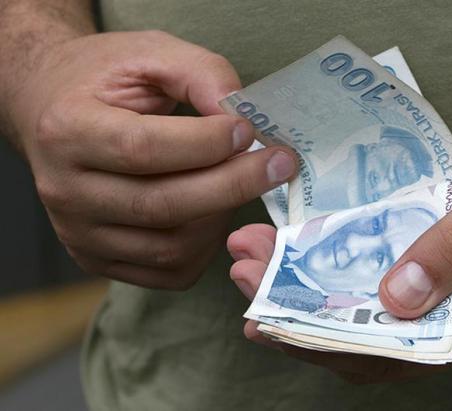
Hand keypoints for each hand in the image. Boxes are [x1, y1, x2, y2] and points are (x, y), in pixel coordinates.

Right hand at [10, 31, 296, 288]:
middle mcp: (64, 192)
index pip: (144, 148)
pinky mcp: (100, 260)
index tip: (249, 131)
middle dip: (233, 185)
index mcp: (67, 130)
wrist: (54, 111)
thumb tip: (245, 121)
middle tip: (280, 163)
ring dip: (222, 215)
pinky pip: (170, 271)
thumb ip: (202, 74)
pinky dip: (207, 245)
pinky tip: (216, 209)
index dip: (205, 144)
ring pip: (171, 247)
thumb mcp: (151, 52)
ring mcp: (80, 235)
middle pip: (162, 205)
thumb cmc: (106, 80)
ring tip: (239, 179)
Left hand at [228, 115, 451, 380]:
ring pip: (377, 323)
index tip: (261, 310)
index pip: (388, 350)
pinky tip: (314, 266)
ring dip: (317, 301)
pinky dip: (348, 286)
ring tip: (261, 267)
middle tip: (244, 274)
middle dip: (301, 316)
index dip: (318, 336)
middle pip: (372, 342)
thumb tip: (393, 299)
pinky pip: (393, 299)